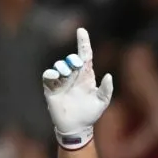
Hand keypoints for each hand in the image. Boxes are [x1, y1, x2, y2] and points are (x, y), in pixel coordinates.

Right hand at [42, 28, 113, 149]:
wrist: (76, 127)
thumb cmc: (90, 114)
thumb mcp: (102, 102)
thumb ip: (106, 90)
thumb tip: (109, 76)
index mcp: (86, 76)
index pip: (85, 56)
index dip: (83, 43)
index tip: (81, 30)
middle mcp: (73, 76)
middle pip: (72, 59)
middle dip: (73, 58)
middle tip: (76, 64)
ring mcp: (62, 81)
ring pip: (59, 65)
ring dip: (62, 66)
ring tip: (66, 74)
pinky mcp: (51, 88)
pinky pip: (48, 76)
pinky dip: (51, 73)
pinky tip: (55, 75)